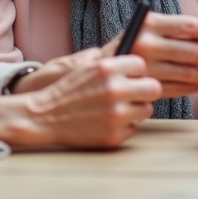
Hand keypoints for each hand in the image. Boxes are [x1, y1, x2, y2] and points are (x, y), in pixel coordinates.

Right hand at [0, 52, 161, 147]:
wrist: (44, 116)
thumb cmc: (69, 90)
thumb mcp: (88, 67)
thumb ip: (115, 64)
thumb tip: (143, 63)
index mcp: (108, 68)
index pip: (142, 65)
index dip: (136, 72)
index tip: (130, 77)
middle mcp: (115, 89)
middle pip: (153, 88)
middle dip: (144, 91)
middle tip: (134, 94)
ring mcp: (116, 114)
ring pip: (146, 110)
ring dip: (135, 110)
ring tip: (117, 108)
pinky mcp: (114, 135)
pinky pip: (134, 128)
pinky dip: (124, 127)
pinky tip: (107, 122)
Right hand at [104, 12, 197, 98]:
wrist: (93, 74)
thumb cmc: (127, 48)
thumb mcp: (143, 30)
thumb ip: (171, 31)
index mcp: (147, 24)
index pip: (187, 25)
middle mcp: (146, 45)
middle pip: (192, 50)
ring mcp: (146, 70)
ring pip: (188, 73)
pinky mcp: (145, 90)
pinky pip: (178, 90)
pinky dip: (191, 88)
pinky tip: (194, 84)